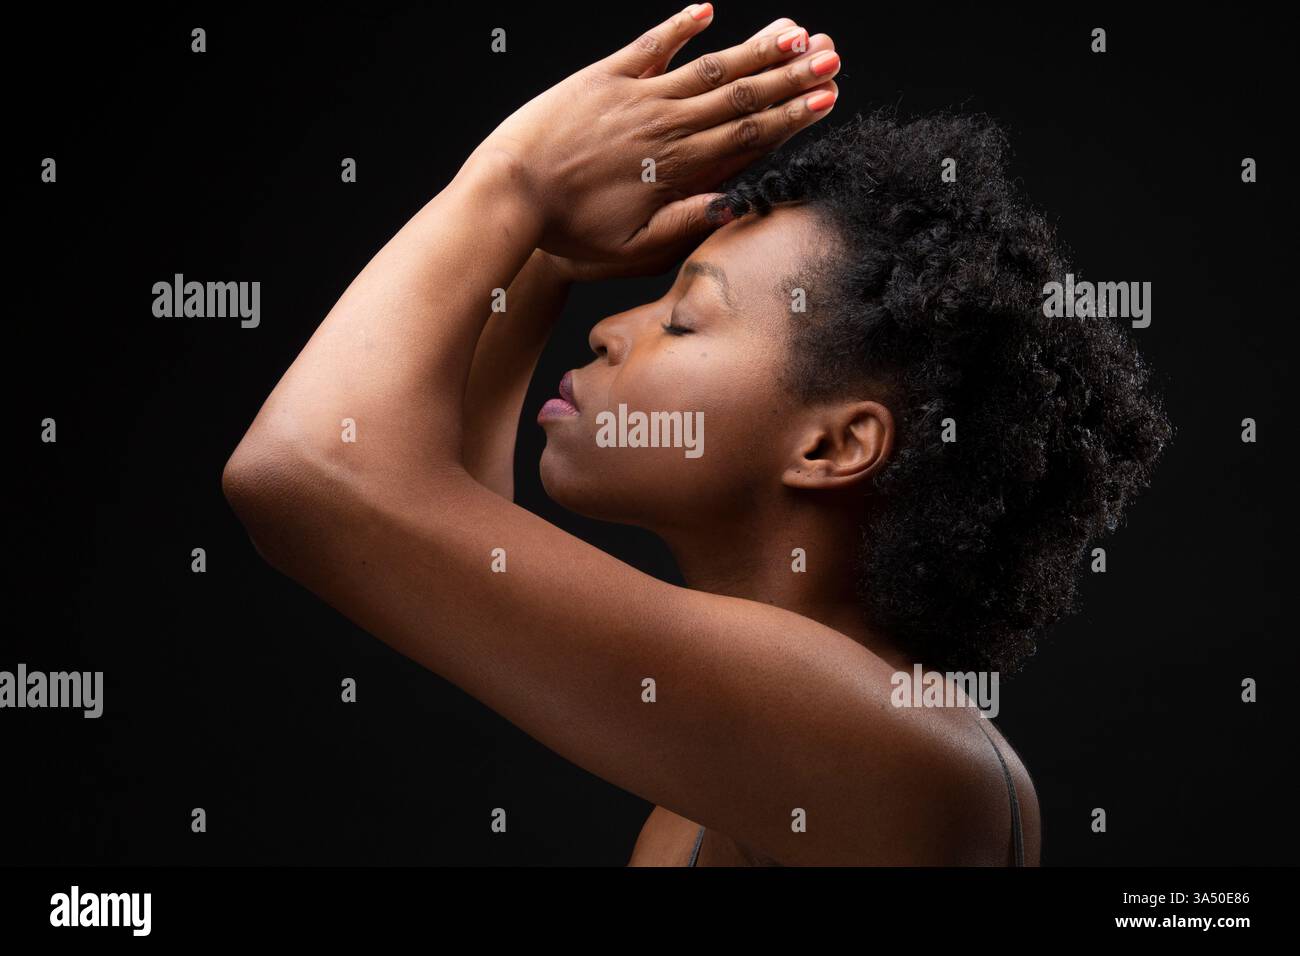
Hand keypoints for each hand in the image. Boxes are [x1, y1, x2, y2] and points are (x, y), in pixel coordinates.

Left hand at [474, 5, 840, 265]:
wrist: (508, 192)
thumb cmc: (566, 231)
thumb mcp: (632, 248)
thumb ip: (685, 224)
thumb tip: (736, 204)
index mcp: (676, 166)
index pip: (747, 135)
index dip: (791, 115)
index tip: (827, 99)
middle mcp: (664, 123)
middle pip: (740, 95)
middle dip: (790, 77)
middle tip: (831, 59)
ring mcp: (635, 95)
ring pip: (708, 67)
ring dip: (755, 49)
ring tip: (795, 33)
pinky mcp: (602, 77)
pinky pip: (651, 45)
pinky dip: (680, 25)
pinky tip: (706, 10)